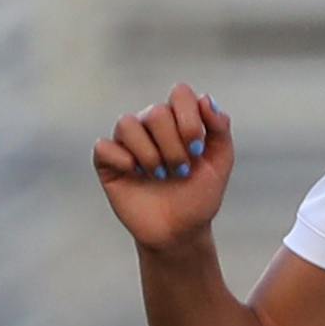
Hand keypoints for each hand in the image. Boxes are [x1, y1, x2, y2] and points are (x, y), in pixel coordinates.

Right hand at [94, 85, 232, 249]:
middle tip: (181, 171)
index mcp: (178, 121)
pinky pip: (104, 146)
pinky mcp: (107, 160)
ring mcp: (127, 142)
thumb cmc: (199, 197)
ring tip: (161, 177)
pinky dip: (123, 160)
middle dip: (174, 147)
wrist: (180, 232)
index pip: (180, 93)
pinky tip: (136, 175)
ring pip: (128, 124)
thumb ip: (219, 130)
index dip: (189, 118)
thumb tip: (206, 98)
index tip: (197, 149)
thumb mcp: (219, 165)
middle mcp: (150, 126)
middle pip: (156, 112)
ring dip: (151, 155)